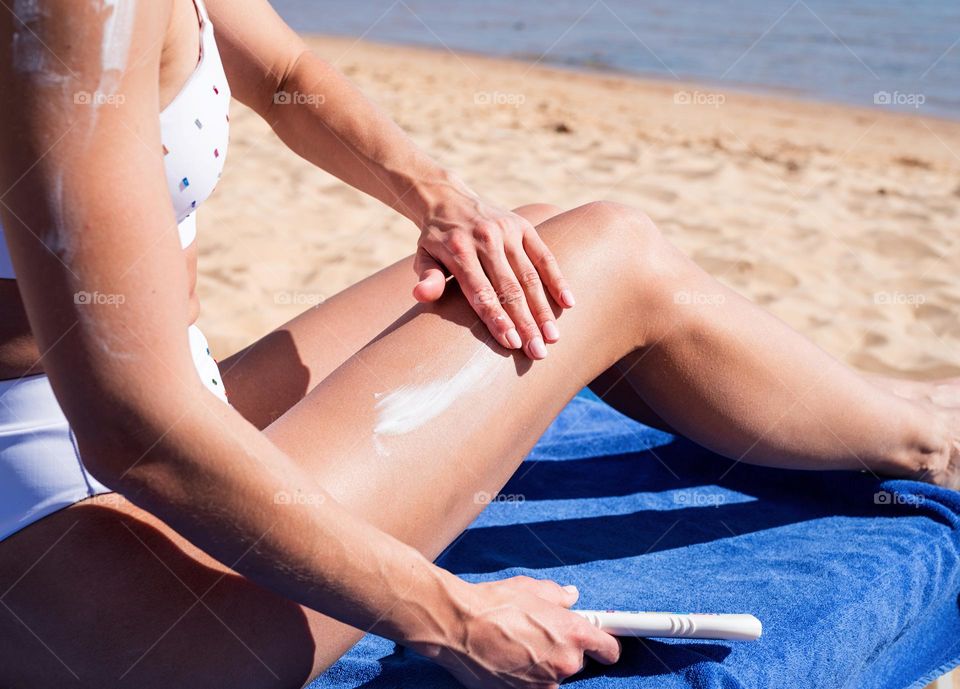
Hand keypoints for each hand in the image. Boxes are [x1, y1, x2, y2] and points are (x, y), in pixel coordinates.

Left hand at [413, 191, 574, 359]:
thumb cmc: (436, 239)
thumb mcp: (423, 255)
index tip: (512, 343)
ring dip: (543, 309)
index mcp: (459, 250)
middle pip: (509, 288)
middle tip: (538, 352)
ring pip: (529, 276)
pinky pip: (545, 255)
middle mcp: (485, 240)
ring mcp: (507, 231)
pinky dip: (557, 279)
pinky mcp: (523, 226)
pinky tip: (568, 303)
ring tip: (552, 337)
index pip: (481, 291)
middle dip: (525, 323)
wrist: (448, 197)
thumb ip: (427, 276)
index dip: (497, 318)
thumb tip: (421, 296)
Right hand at [415, 576, 620, 688]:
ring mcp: (545, 684)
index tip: (601, 643)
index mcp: (574, 633)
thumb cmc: (494, 603)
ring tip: (518, 645)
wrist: (457, 627)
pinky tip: (508, 659)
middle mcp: (565, 662)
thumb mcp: (532, 589)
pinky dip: (526, 677)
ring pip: (554, 675)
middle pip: (578, 662)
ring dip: (544, 664)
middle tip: (540, 634)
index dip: (605, 645)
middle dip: (564, 650)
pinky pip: (535, 686)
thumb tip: (571, 596)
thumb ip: (558, 596)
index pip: (610, 649)